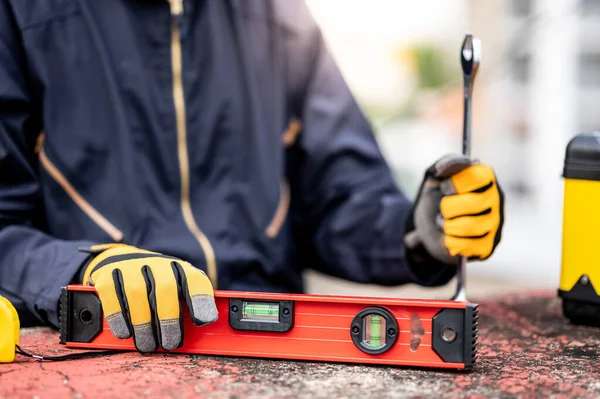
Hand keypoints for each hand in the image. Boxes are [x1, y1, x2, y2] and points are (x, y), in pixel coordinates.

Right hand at [80, 244, 217, 352]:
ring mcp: (132, 266)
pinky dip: (119, 317)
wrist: (118, 259)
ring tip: (148, 345)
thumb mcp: (176, 290)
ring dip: (143, 324)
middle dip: (168, 319)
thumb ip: (188, 307)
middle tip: (170, 343)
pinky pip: (112, 295)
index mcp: (180, 269)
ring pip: (137, 294)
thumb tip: (203, 330)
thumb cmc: (154, 285)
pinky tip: (125, 333)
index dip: (201, 300)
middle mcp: (157, 264)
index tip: (204, 321)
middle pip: (165, 288)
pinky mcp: (108, 274)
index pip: (195, 280)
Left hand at [404, 154, 503, 263]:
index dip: (455, 183)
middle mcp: (496, 200)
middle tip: (443, 209)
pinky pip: (467, 246)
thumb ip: (447, 163)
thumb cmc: (436, 197)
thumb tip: (461, 163)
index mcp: (487, 179)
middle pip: (473, 203)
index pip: (479, 177)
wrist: (426, 226)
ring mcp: (494, 225)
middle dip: (448, 208)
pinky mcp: (487, 247)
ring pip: (470, 226)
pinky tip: (448, 237)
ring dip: (447, 225)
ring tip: (444, 223)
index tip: (444, 188)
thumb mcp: (435, 176)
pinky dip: (449, 242)